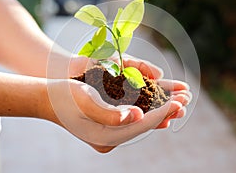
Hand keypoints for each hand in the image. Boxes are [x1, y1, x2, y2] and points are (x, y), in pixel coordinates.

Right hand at [48, 55, 190, 152]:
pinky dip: (149, 111)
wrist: (48, 99)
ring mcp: (109, 134)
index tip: (179, 104)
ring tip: (180, 102)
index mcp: (103, 135)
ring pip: (141, 123)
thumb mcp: (85, 100)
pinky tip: (161, 106)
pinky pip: (134, 120)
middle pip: (144, 126)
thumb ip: (110, 114)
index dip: (161, 114)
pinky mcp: (109, 127)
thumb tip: (137, 116)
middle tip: (187, 102)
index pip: (140, 125)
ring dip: (160, 112)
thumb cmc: (64, 96)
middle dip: (166, 112)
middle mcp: (108, 139)